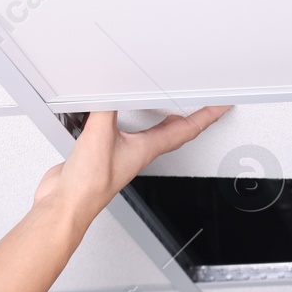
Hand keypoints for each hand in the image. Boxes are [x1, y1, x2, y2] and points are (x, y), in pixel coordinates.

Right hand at [33, 106, 230, 218]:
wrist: (68, 204)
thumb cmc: (89, 184)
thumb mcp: (100, 135)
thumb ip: (108, 107)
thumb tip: (111, 88)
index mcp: (148, 149)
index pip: (187, 129)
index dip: (207, 116)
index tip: (223, 105)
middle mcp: (140, 151)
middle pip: (176, 132)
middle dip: (194, 119)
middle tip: (207, 106)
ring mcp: (124, 153)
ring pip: (154, 134)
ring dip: (167, 122)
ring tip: (177, 109)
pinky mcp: (106, 153)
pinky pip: (128, 134)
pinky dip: (135, 122)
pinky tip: (126, 116)